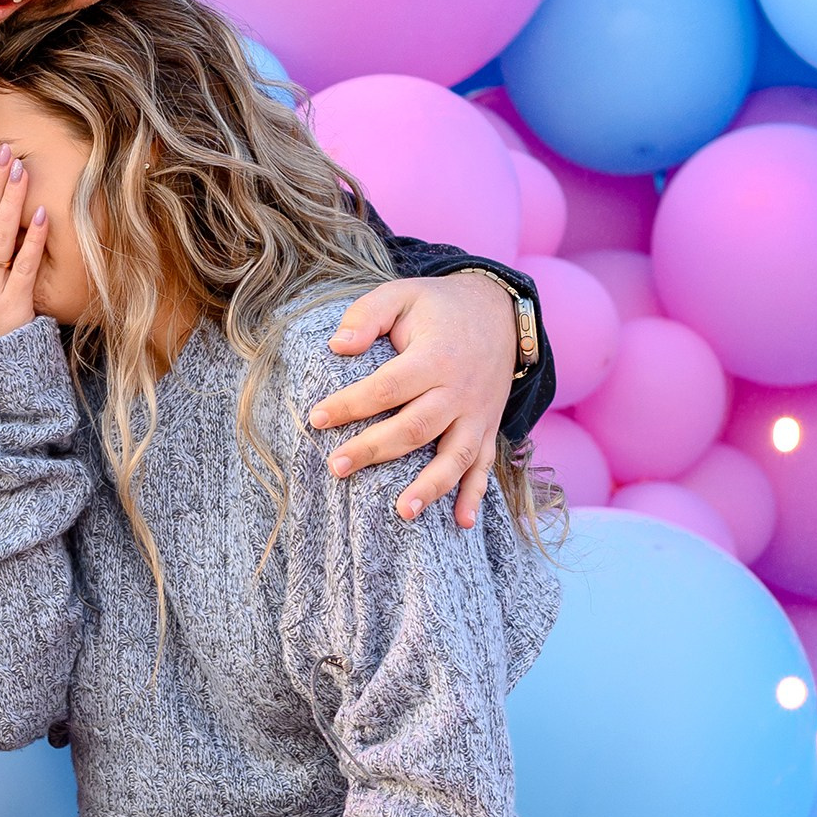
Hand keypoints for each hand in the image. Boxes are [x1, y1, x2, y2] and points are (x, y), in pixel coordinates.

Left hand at [307, 269, 520, 527]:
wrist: (500, 313)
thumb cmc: (439, 307)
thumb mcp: (403, 293)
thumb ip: (368, 314)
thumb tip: (337, 346)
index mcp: (435, 356)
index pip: (388, 387)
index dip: (352, 404)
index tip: (316, 418)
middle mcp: (459, 390)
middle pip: (416, 427)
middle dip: (375, 450)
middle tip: (336, 467)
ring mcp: (477, 414)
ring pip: (455, 456)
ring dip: (431, 486)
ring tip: (402, 513)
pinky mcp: (488, 428)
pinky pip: (485, 466)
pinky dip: (475, 495)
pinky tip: (461, 523)